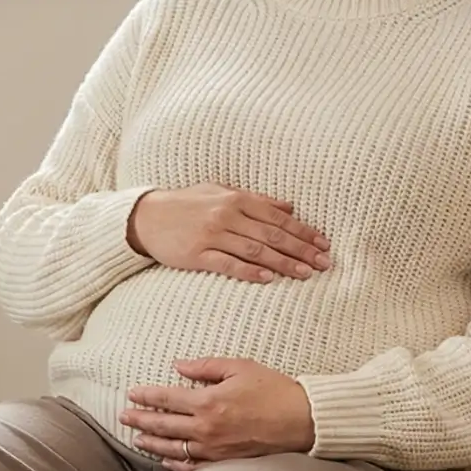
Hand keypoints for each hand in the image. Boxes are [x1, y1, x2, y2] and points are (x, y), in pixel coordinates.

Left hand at [122, 358, 313, 470]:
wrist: (304, 420)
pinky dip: (176, 463)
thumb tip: (179, 366)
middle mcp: (207, 428)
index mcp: (208, 401)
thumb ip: (206, 366)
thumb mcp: (240, 367)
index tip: (131, 394)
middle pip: (163, 425)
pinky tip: (166, 459)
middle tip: (123, 417)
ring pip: (174, 448)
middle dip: (140, 420)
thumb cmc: (275, 390)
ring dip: (152, 443)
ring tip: (137, 439)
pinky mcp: (226, 462)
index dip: (146, 396)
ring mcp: (215, 449)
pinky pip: (193, 467)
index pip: (166, 398)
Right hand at [126, 184, 330, 283]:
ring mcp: (211, 235)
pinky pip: (228, 264)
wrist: (146, 216)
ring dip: (283, 263)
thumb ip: (256, 199)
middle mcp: (227, 215)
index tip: (324, 244)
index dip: (304, 231)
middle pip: (272, 234)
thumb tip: (289, 206)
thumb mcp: (221, 192)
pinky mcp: (197, 254)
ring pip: (256, 250)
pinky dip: (250, 271)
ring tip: (305, 273)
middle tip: (324, 263)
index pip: (278, 216)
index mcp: (236, 198)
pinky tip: (268, 278)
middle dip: (301, 249)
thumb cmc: (186, 204)